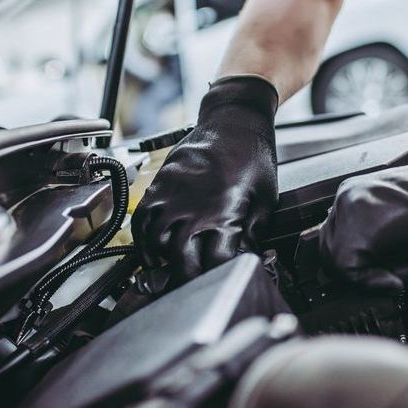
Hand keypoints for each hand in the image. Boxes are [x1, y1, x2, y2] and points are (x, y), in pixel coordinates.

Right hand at [132, 76, 278, 286]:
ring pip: (155, 242)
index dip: (219, 277)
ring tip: (169, 271)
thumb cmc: (253, 156)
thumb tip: (246, 258)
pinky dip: (142, 240)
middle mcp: (193, 207)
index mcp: (224, 213)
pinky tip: (153, 249)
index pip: (215, 263)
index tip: (223, 280)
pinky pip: (142, 220)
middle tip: (192, 287)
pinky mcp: (160, 185)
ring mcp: (172, 196)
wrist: (234, 120)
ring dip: (161, 262)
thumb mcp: (265, 199)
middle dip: (186, 279)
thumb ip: (253, 233)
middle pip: (180, 260)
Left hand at [318, 136, 407, 291]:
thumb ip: (372, 248)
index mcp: (355, 194)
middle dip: (357, 273)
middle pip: (328, 251)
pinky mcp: (361, 226)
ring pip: (336, 262)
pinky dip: (372, 282)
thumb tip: (358, 276)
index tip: (379, 274)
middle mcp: (348, 197)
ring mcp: (351, 208)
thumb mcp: (399, 230)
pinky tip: (398, 277)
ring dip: (367, 277)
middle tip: (390, 277)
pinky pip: (349, 269)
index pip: (333, 238)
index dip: (353, 266)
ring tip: (400, 272)